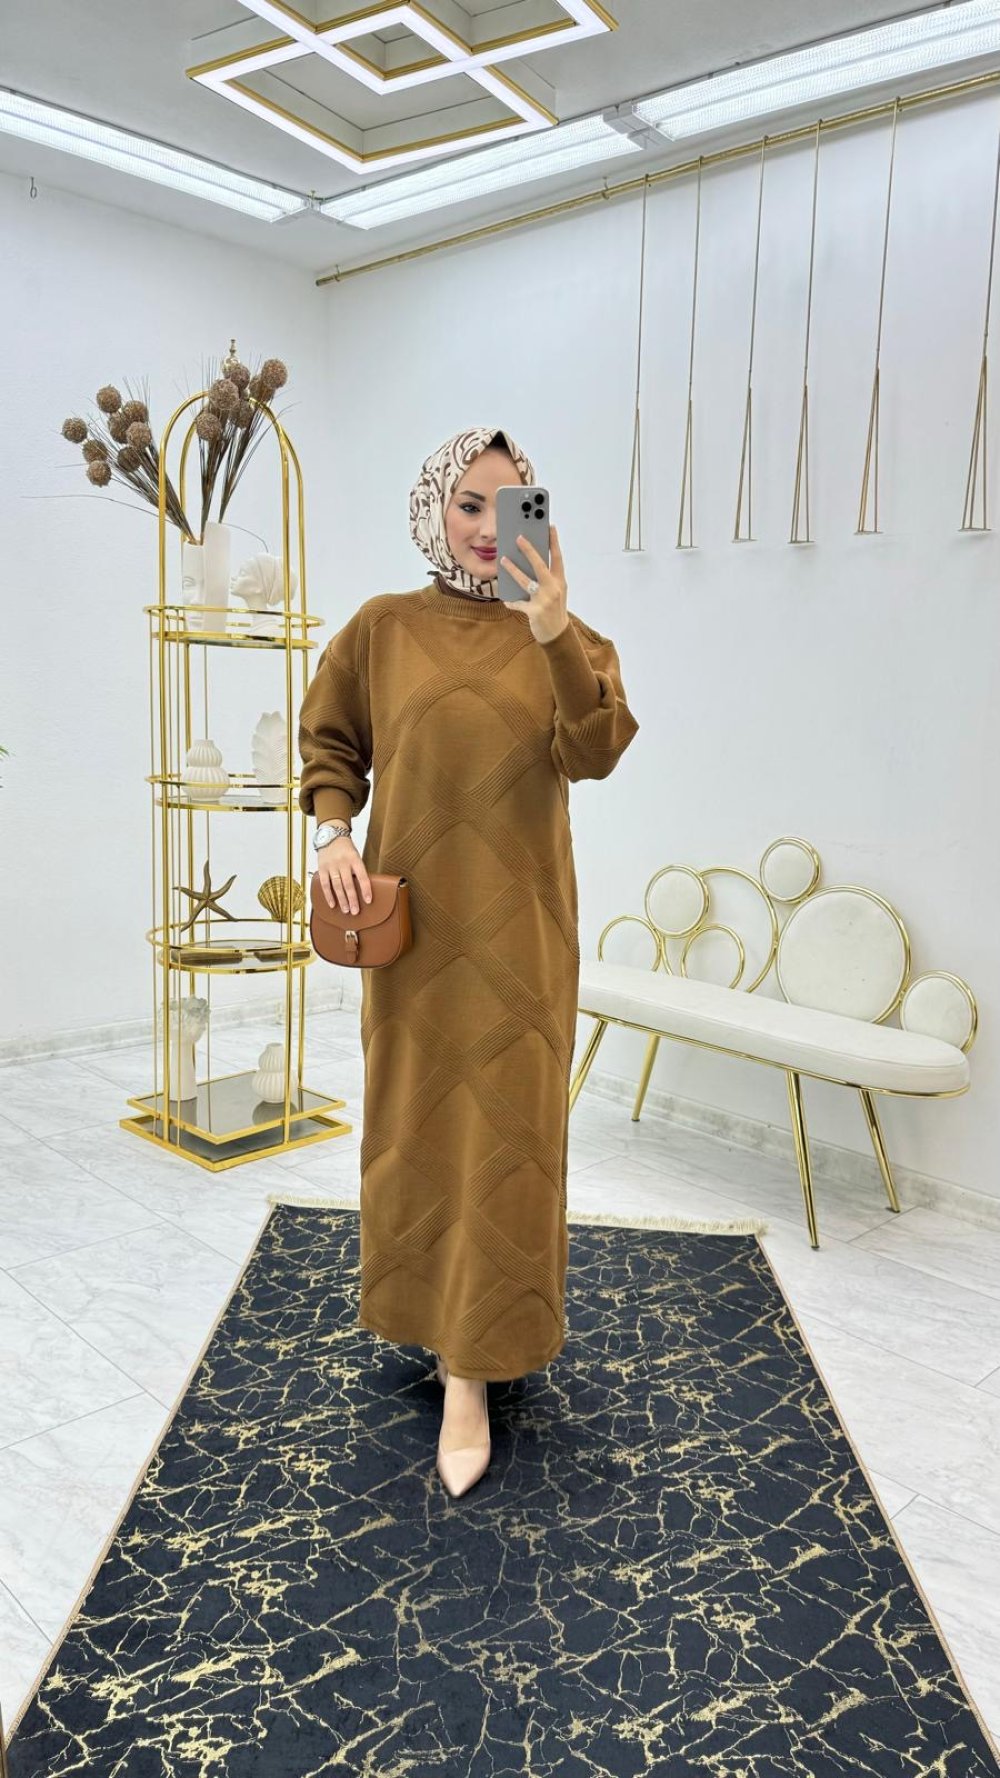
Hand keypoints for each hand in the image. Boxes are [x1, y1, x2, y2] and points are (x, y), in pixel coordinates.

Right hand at [316, 834, 371, 913]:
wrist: (331, 836)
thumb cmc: (347, 850)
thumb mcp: (356, 856)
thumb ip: (358, 871)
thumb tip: (363, 891)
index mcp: (355, 859)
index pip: (362, 876)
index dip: (366, 889)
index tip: (369, 901)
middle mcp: (343, 863)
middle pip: (348, 884)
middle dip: (352, 899)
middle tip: (355, 911)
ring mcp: (331, 866)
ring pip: (337, 886)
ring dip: (342, 900)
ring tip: (346, 910)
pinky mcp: (322, 868)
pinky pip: (325, 884)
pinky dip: (328, 895)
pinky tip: (332, 904)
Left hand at [499, 523, 567, 644]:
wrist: (557, 634)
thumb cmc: (554, 609)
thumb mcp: (555, 591)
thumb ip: (547, 578)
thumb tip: (529, 562)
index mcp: (560, 581)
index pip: (557, 558)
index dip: (554, 542)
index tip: (550, 526)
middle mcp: (554, 588)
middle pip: (540, 565)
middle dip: (529, 550)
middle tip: (519, 537)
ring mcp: (545, 600)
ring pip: (526, 581)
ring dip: (513, 570)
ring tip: (503, 560)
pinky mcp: (535, 611)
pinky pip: (519, 604)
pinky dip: (512, 602)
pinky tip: (507, 601)